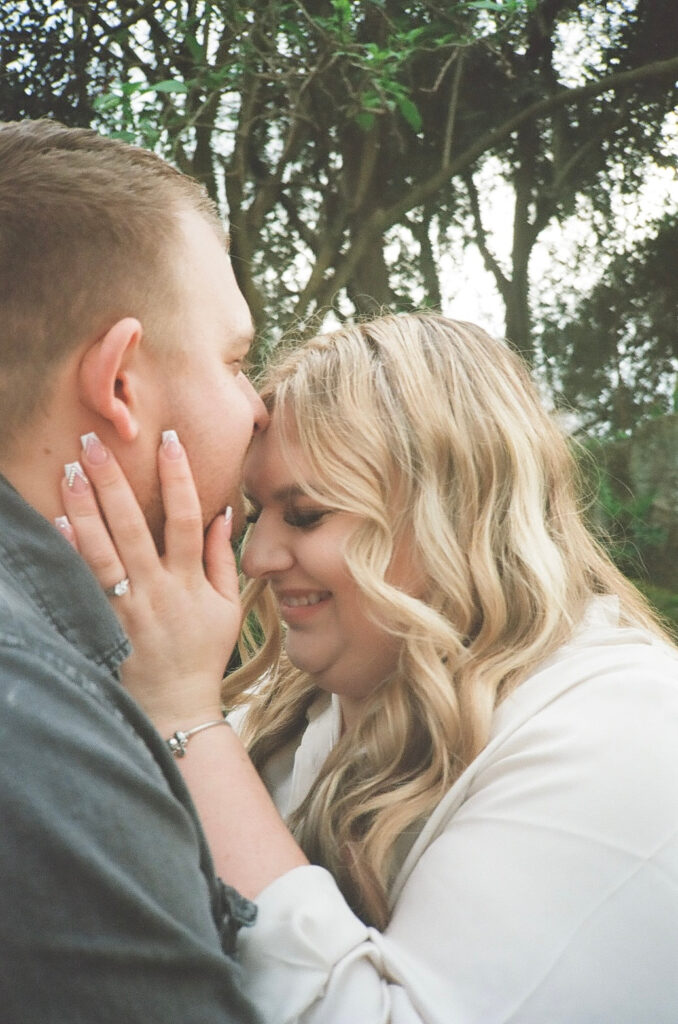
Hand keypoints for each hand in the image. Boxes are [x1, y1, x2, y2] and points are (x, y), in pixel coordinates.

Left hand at [60, 431, 239, 733]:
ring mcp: (127, 608)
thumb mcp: (227, 606)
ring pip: (102, 551)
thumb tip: (221, 513)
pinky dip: (71, 552)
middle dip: (114, 481)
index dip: (179, 477)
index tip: (169, 439)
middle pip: (133, 527)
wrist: (175, 706)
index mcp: (190, 582)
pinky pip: (84, 584)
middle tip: (94, 442)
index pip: (186, 518)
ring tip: (70, 471)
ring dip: (84, 509)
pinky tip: (57, 523)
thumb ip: (221, 558)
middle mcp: (157, 590)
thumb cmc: (204, 653)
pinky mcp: (104, 625)